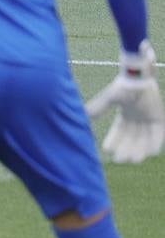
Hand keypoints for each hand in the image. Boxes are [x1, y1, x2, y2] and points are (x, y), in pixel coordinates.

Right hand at [86, 40, 164, 163]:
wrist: (138, 77)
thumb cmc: (123, 86)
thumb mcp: (108, 99)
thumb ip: (97, 109)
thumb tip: (81, 116)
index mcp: (126, 114)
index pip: (119, 131)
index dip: (113, 141)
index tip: (106, 150)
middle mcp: (138, 118)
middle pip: (132, 138)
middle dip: (125, 149)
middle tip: (120, 160)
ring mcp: (149, 118)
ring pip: (144, 139)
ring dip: (139, 150)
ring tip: (133, 160)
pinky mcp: (159, 118)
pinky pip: (158, 134)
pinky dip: (155, 143)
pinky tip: (149, 153)